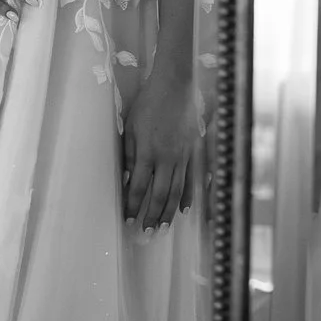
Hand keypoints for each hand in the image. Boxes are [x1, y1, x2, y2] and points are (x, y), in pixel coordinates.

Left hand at [119, 63, 201, 229]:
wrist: (175, 86)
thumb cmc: (148, 104)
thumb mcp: (131, 127)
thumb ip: (129, 154)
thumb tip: (126, 178)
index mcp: (147, 152)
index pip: (137, 187)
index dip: (133, 206)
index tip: (129, 220)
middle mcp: (166, 158)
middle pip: (159, 195)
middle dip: (152, 216)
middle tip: (147, 233)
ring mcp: (183, 156)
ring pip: (176, 191)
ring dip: (168, 212)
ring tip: (163, 228)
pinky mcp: (194, 152)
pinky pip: (191, 179)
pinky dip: (188, 196)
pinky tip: (184, 210)